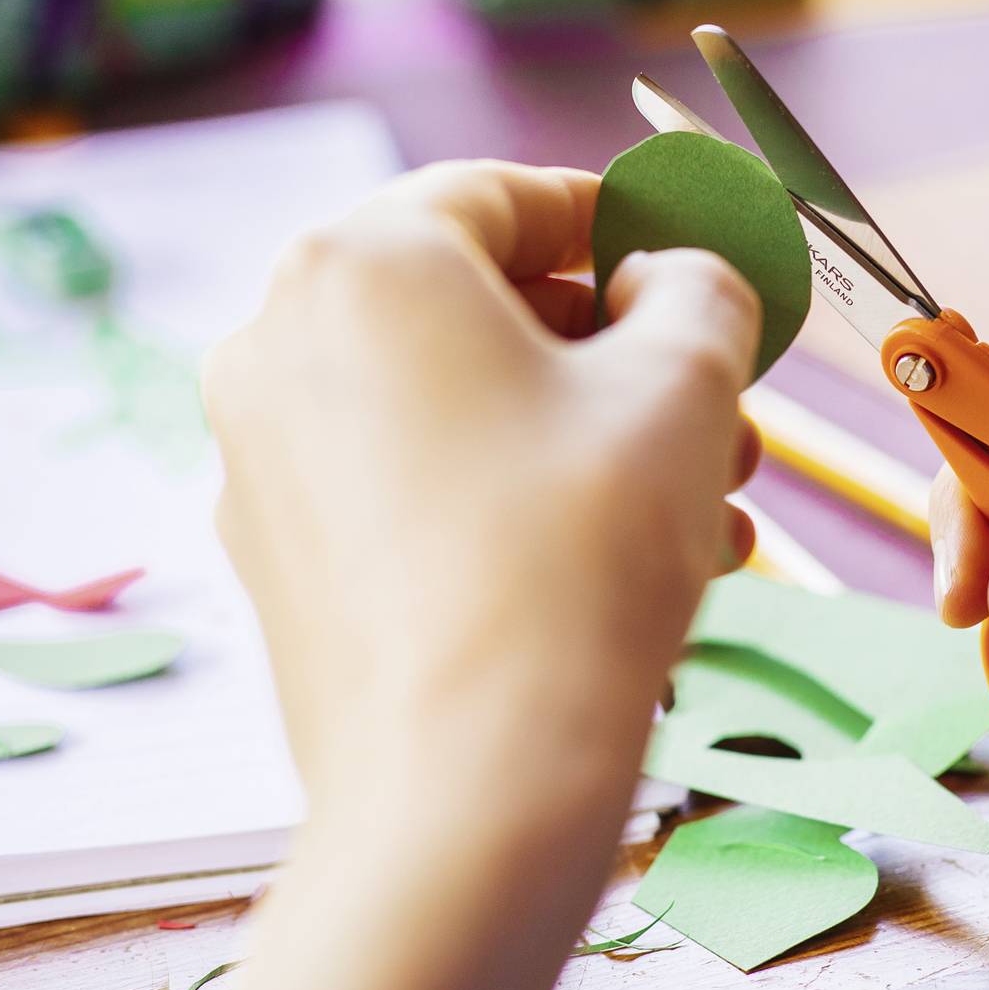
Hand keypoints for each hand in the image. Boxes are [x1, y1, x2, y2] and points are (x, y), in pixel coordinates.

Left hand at [206, 162, 761, 861]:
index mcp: (360, 262)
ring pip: (455, 407)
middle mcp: (278, 342)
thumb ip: (698, 289)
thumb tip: (673, 277)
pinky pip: (411, 487)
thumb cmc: (577, 564)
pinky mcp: (276, 559)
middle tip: (727, 416)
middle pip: (478, 309)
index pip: (504, 196)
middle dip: (619, 358)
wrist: (467, 792)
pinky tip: (622, 569)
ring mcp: (261, 457)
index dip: (621, 220)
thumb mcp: (683, 388)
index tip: (695, 259)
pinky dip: (513, 500)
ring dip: (586, 439)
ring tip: (709, 514)